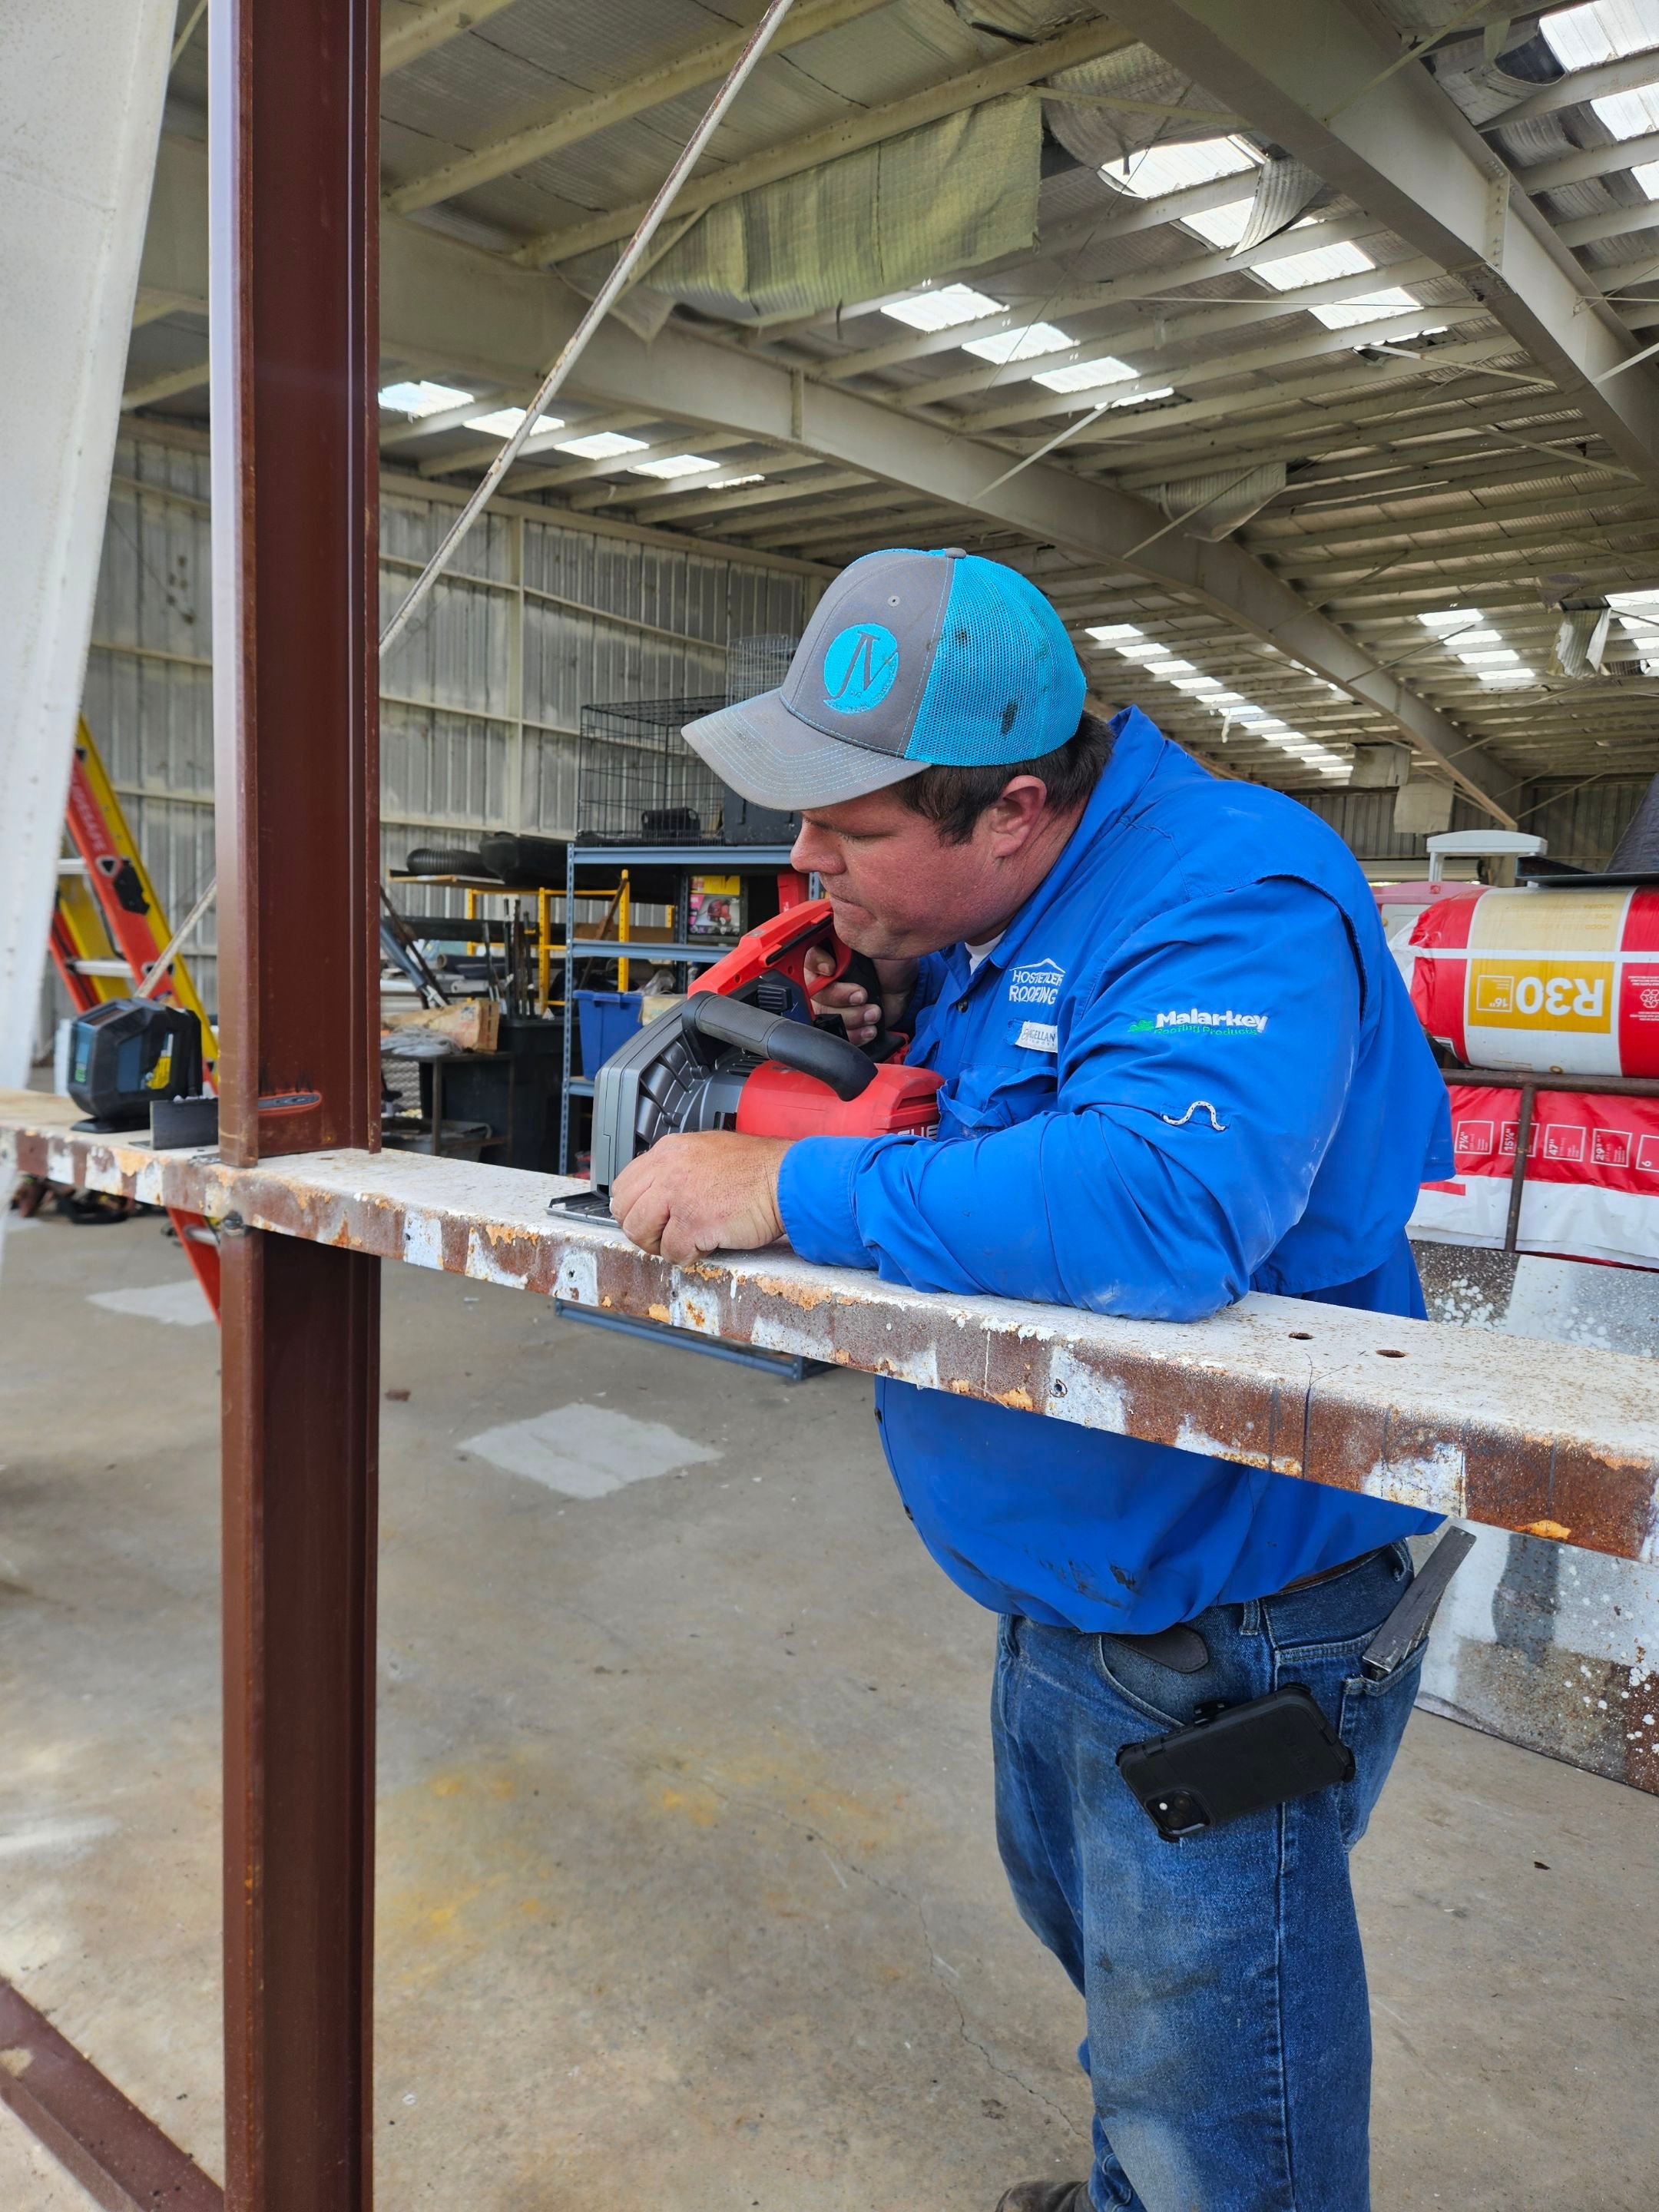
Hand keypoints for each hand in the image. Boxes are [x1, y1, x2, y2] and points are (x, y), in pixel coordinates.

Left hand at [610, 1132, 788, 1262]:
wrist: (788, 1179)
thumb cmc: (757, 1169)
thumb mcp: (707, 1152)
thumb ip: (677, 1168)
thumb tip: (656, 1194)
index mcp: (669, 1151)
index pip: (624, 1185)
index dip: (634, 1209)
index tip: (649, 1219)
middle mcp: (667, 1170)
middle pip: (626, 1211)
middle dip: (643, 1230)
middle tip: (666, 1236)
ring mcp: (678, 1196)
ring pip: (641, 1233)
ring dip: (662, 1245)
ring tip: (687, 1241)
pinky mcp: (694, 1222)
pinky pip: (673, 1252)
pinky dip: (688, 1256)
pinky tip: (707, 1244)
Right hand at [804, 943, 917, 1049]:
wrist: (910, 990)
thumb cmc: (893, 963)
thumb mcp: (876, 945)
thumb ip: (854, 940)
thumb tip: (838, 935)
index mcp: (832, 954)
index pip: (809, 957)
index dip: (817, 965)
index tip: (832, 969)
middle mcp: (827, 978)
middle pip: (814, 992)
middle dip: (839, 997)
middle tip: (862, 995)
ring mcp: (833, 1002)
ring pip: (824, 1014)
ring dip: (851, 1017)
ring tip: (874, 1013)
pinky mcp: (844, 1020)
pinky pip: (836, 1032)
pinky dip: (853, 1034)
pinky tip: (869, 1029)